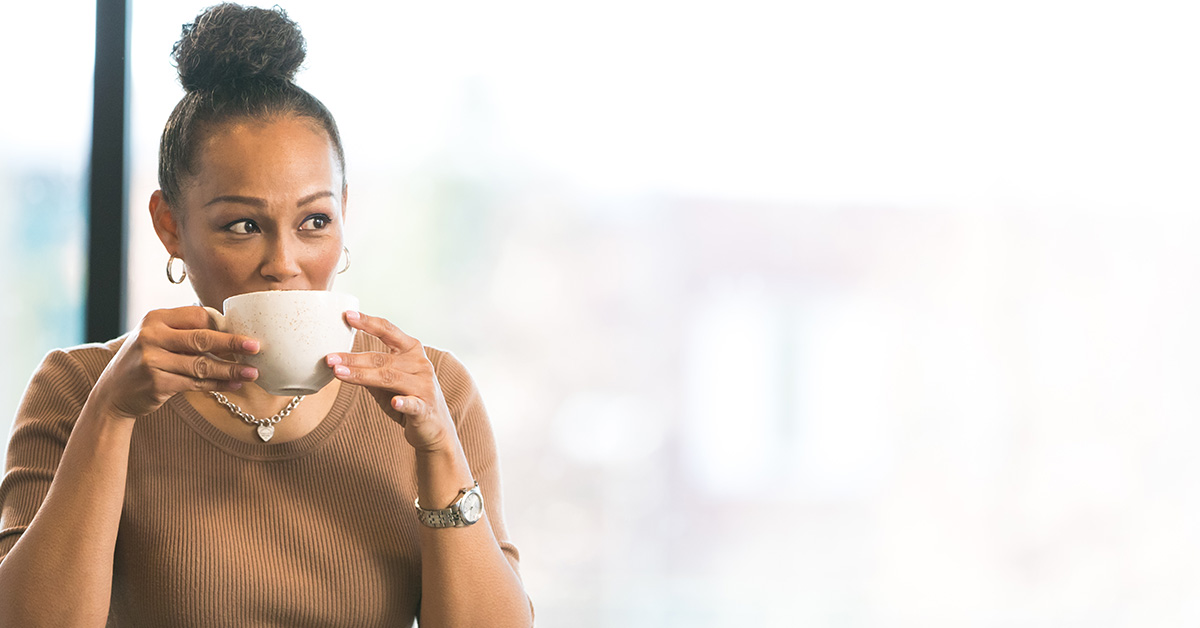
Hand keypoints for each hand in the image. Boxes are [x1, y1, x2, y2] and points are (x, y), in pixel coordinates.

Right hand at [90, 306, 260, 419]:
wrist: (113, 392)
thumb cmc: (145, 360)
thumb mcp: (157, 337)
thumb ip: (185, 332)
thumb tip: (230, 330)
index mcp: (155, 318)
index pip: (197, 316)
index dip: (222, 325)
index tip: (245, 331)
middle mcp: (151, 336)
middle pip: (202, 339)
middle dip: (233, 343)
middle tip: (256, 347)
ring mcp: (152, 360)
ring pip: (202, 365)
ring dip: (230, 370)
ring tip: (252, 373)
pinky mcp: (157, 383)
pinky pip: (195, 383)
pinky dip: (217, 385)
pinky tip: (234, 385)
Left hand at [325, 311, 454, 452]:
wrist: (434, 428)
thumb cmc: (407, 397)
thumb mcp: (387, 380)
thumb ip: (369, 368)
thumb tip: (337, 359)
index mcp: (411, 350)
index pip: (388, 331)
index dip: (368, 322)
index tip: (347, 315)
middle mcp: (420, 364)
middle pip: (382, 358)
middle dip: (354, 358)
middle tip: (329, 358)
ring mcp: (424, 385)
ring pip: (390, 378)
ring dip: (363, 375)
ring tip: (339, 374)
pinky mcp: (425, 408)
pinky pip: (413, 404)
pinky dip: (404, 402)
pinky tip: (395, 402)